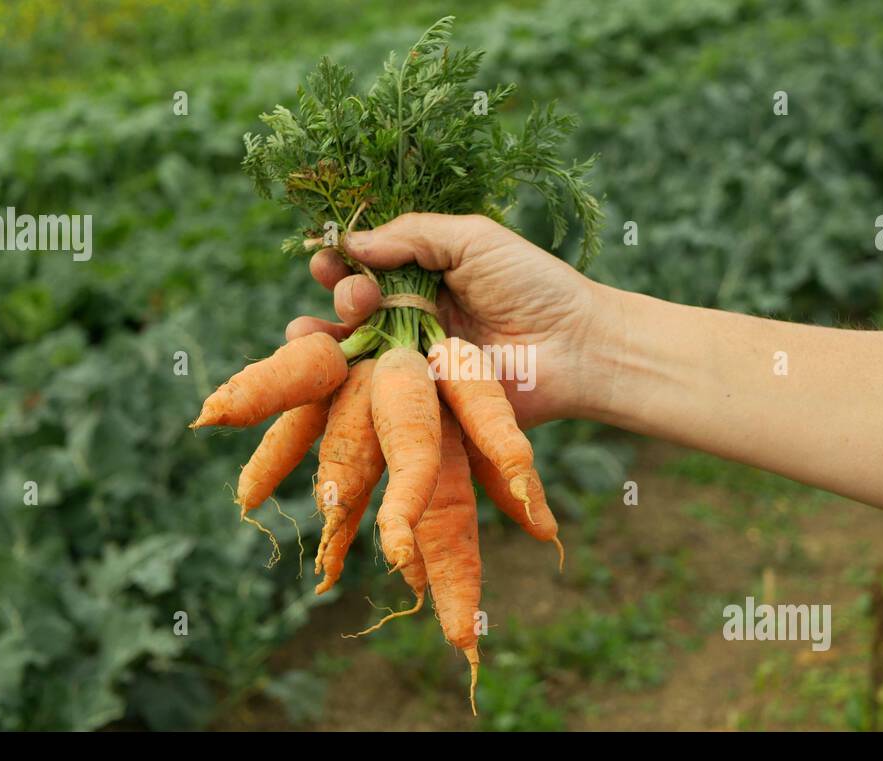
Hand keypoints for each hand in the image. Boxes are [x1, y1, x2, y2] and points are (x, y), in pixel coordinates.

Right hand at [286, 213, 608, 426]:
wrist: (577, 346)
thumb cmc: (534, 285)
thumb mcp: (472, 238)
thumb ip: (412, 235)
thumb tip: (353, 243)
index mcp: (424, 277)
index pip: (366, 268)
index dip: (340, 263)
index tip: (328, 259)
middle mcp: (413, 320)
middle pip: (353, 310)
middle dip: (340, 297)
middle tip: (356, 295)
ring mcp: (417, 363)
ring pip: (354, 355)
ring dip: (321, 343)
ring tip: (305, 334)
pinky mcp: (423, 403)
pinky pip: (376, 398)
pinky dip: (345, 389)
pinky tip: (323, 373)